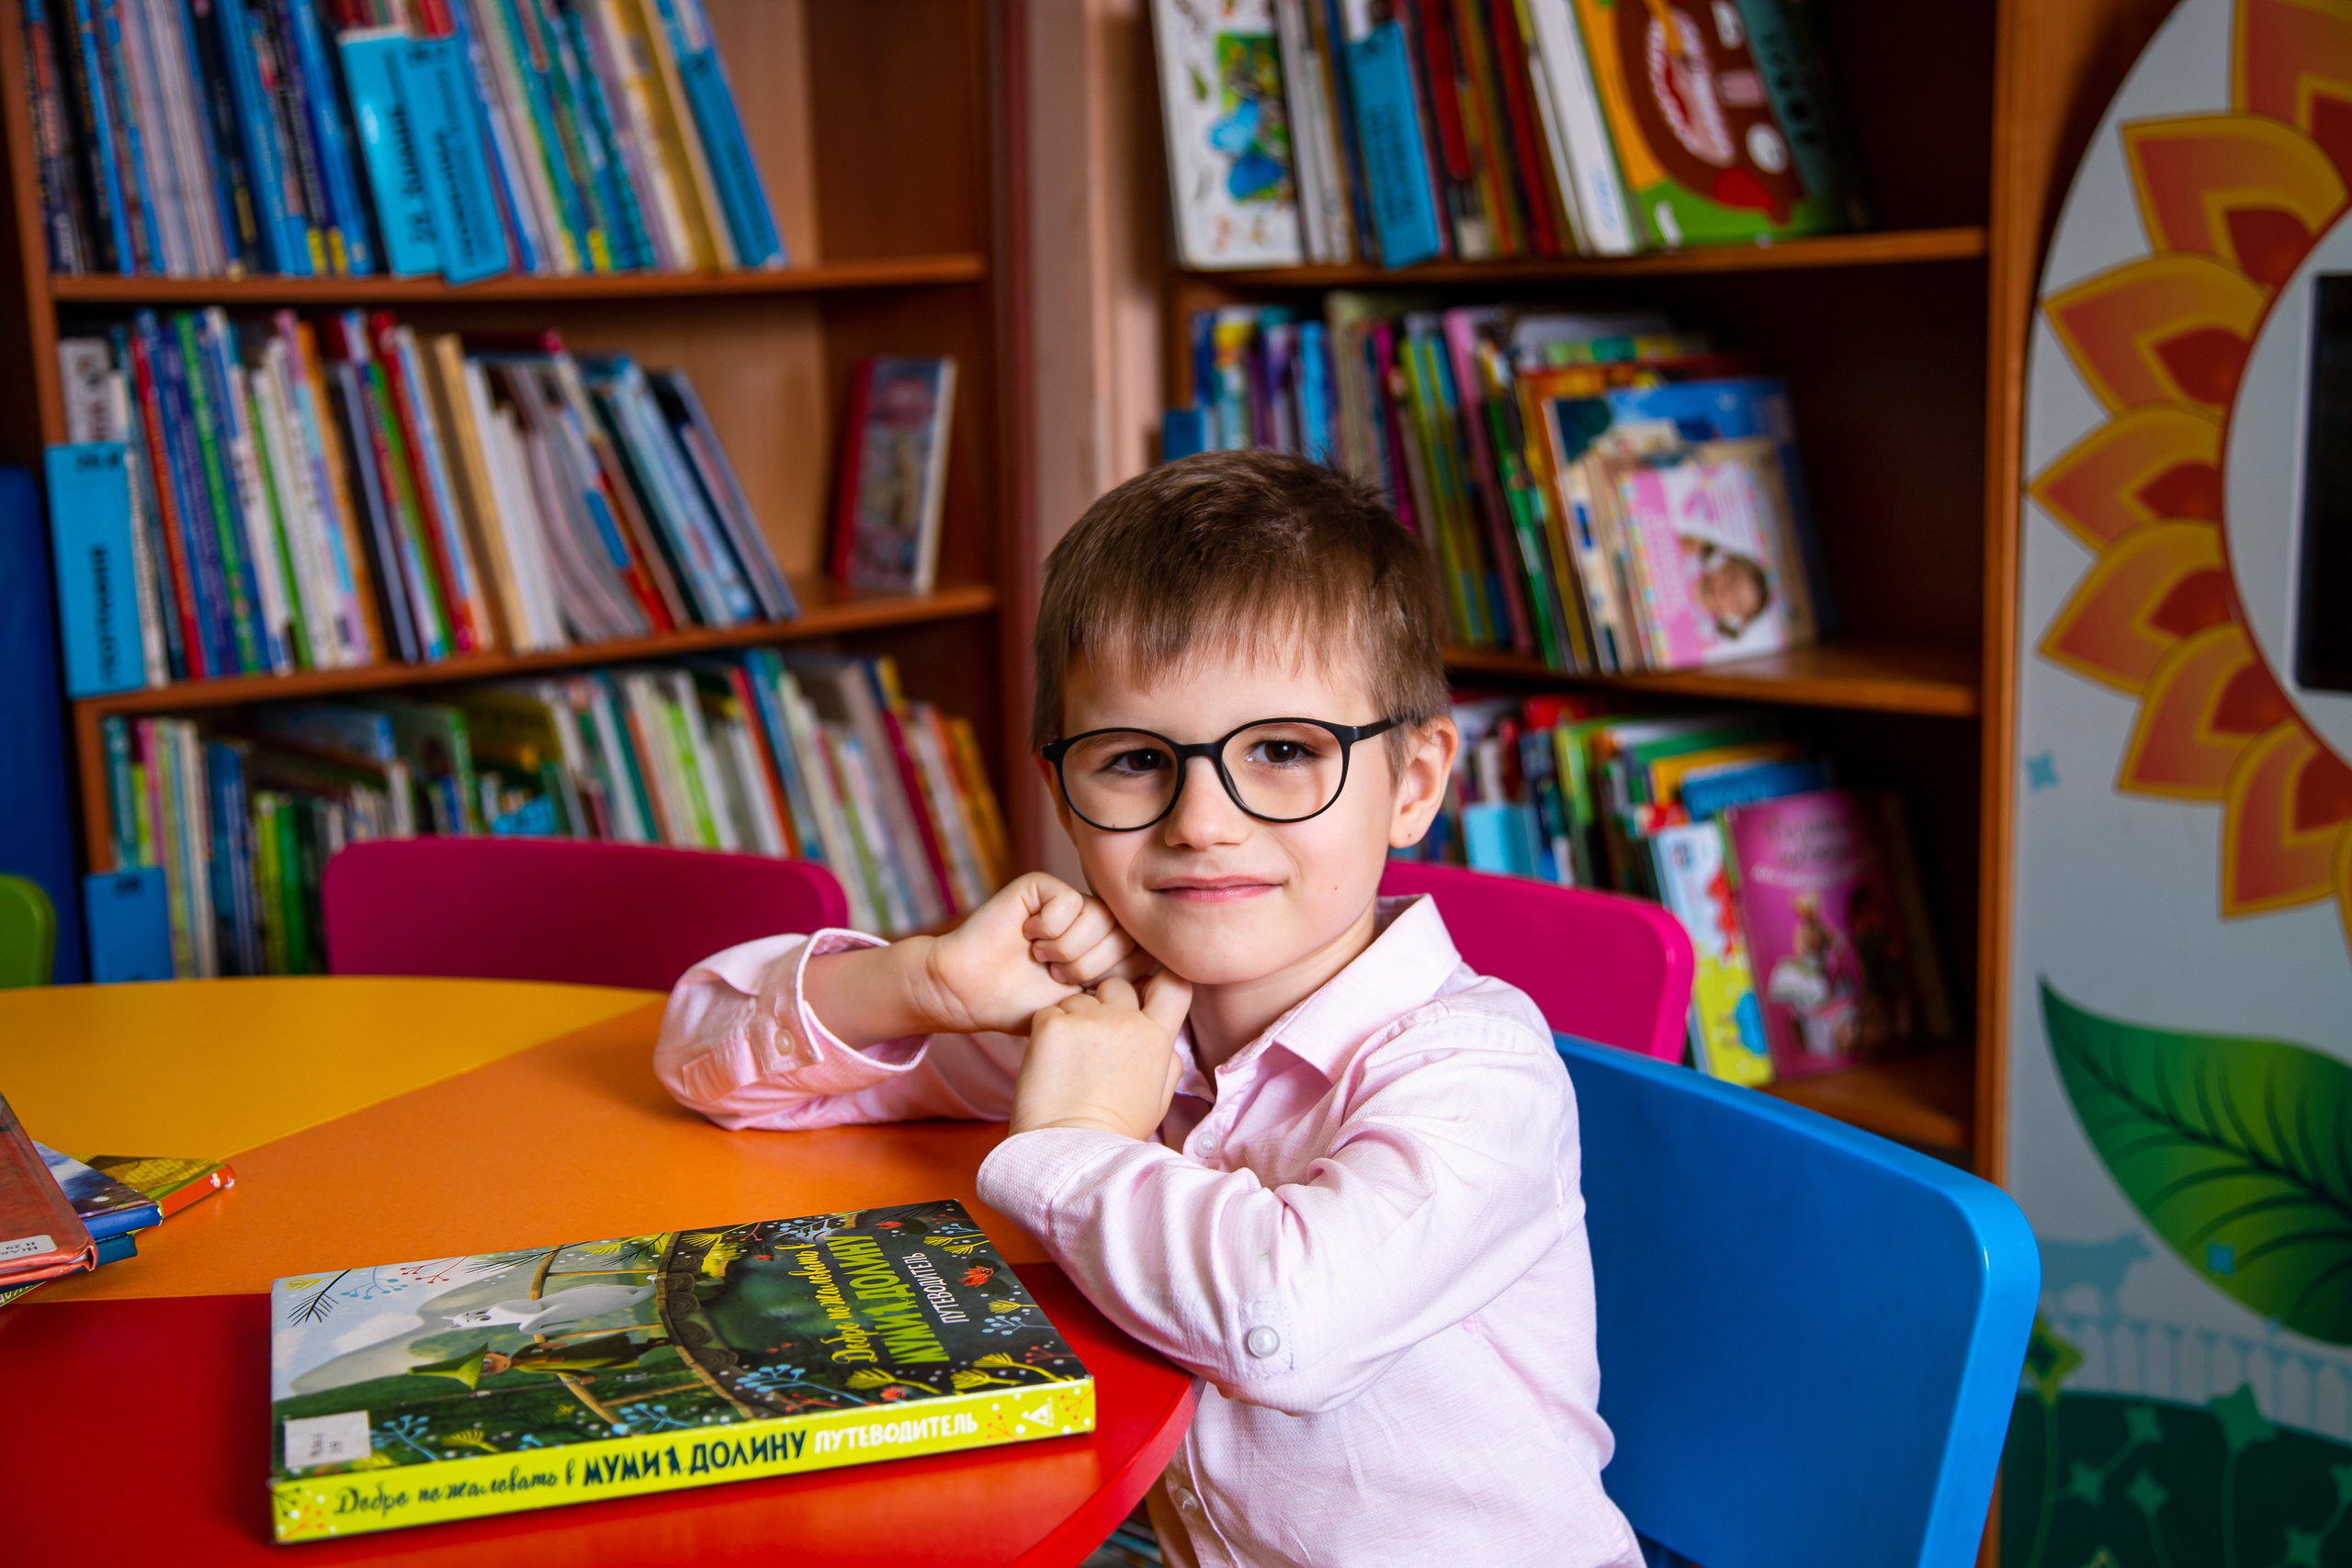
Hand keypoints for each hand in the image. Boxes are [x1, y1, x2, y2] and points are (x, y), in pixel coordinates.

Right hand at [805, 873, 1155, 1044]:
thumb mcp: (1089, 1009)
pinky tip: (1028, 937)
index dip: (1122, 978)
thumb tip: (1176, 984)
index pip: (1147, 953)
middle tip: (1059, 978)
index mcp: (1113, 948)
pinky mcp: (1042, 886)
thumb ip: (1128, 994)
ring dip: (1068, 951)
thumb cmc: (1027, 1008)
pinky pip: (1070, 903)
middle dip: (1093, 968)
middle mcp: (1097, 920)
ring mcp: (1071, 901)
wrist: (971, 995)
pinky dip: (1049, 930)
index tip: (1090, 993)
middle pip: (1128, 935)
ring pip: (1100, 919)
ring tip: (1043, 960)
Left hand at [1009, 971, 1194, 1139]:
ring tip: (1069, 1062)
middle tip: (1093, 1040)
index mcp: (1156, 1038)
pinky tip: (1050, 1064)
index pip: (1173, 983)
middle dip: (1106, 1003)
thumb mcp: (1159, 1099)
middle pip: (1118, 985)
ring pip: (1079, 999)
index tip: (1144, 998)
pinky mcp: (1051, 1025)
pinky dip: (1046, 1032)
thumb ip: (1166, 1060)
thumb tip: (1161, 1036)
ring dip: (1073, 1020)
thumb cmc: (1114, 1131)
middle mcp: (1126, 1022)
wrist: (1069, 1151)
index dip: (1157, 985)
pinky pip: (1049, 1013)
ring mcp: (1087, 1020)